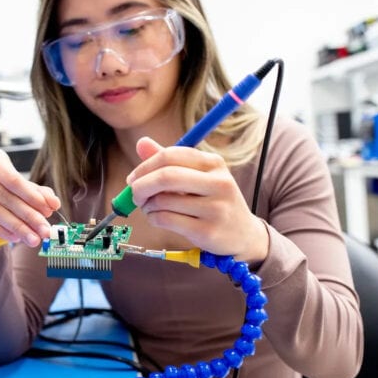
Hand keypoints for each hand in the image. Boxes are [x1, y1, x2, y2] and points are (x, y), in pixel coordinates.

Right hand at [0, 147, 60, 246]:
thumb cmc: (1, 185)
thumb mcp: (21, 186)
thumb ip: (39, 193)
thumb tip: (54, 203)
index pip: (12, 179)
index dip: (31, 196)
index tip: (48, 211)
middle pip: (5, 197)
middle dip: (28, 216)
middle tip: (44, 230)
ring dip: (17, 227)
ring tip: (33, 238)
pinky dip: (1, 231)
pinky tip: (15, 238)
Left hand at [126, 137, 267, 263]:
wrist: (243, 235)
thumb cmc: (212, 201)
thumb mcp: (197, 176)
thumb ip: (169, 160)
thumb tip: (141, 142)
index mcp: (214, 163)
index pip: (170, 155)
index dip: (144, 166)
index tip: (133, 178)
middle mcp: (219, 183)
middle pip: (166, 176)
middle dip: (141, 186)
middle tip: (134, 194)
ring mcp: (216, 208)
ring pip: (163, 201)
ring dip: (147, 205)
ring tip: (150, 208)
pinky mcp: (208, 231)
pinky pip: (167, 220)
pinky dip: (153, 218)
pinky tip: (157, 218)